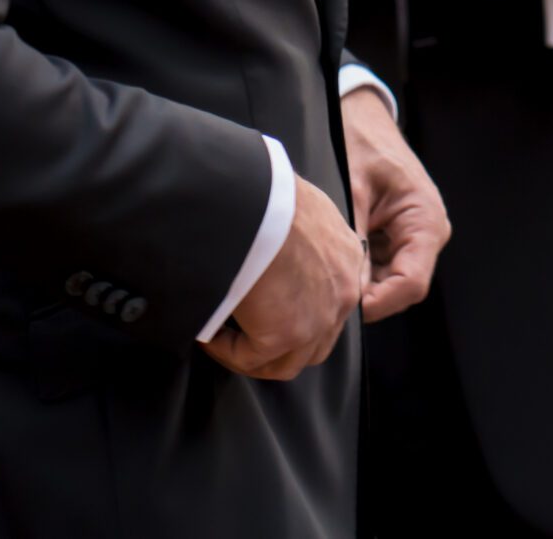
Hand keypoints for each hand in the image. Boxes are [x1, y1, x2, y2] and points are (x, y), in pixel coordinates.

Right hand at [205, 173, 364, 381]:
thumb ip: (298, 234)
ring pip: (286, 361)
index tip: (264, 307)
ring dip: (251, 353)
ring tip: (219, 336)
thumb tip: (272, 247)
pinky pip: (250, 358)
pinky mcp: (286, 333)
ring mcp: (318, 318)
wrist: (250, 195)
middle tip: (243, 333)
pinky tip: (206, 334)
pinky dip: (225, 350)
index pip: (332, 301)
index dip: (298, 311)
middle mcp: (343, 292)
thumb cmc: (264, 191)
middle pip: (315, 342)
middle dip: (279, 345)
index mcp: (347, 256)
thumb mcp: (298, 205)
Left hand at [341, 85, 449, 321]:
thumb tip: (346, 286)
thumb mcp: (353, 189)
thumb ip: (354, 238)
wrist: (363, 119)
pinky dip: (361, 271)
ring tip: (328, 282)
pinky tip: (336, 265)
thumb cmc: (363, 144)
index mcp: (425, 220)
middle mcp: (427, 233)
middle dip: (368, 297)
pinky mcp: (400, 236)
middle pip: (402, 287)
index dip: (380, 302)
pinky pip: (383, 266)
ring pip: (391, 281)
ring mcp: (415, 236)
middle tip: (328, 300)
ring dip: (363, 285)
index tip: (346, 308)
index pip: (412, 283)